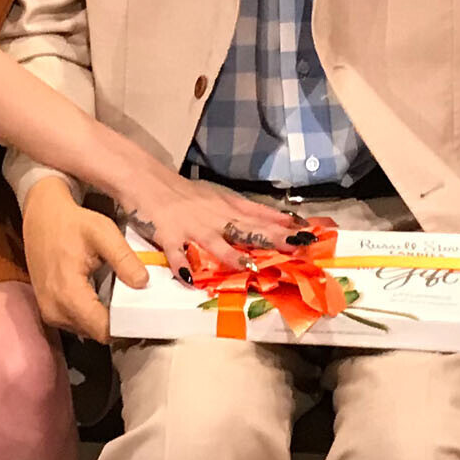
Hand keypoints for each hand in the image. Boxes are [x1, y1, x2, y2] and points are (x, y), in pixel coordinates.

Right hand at [22, 180, 149, 340]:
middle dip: (120, 324)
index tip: (147, 317)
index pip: (103, 329)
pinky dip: (94, 316)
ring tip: (124, 302)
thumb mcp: (103, 232)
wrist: (41, 217)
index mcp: (67, 293)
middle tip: (141, 308)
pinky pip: (78, 324)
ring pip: (89, 331)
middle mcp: (55, 310)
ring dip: (107, 321)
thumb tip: (144, 284)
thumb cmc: (72, 223)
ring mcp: (50, 313)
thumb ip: (124, 259)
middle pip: (97, 333)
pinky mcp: (49, 311)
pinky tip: (106, 300)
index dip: (127, 326)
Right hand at [122, 171, 300, 284]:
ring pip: (213, 243)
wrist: (149, 181)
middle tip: (295, 247)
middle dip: (271, 239)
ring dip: (230, 256)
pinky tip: (189, 279)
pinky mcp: (168, 235)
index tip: (309, 233)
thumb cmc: (187, 192)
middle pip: (246, 229)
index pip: (261, 217)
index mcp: (228, 207)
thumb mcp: (221, 197)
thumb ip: (248, 211)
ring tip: (248, 268)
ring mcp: (192, 227)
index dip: (285, 226)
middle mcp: (215, 218)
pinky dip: (181, 265)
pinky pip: (176, 253)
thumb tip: (283, 221)